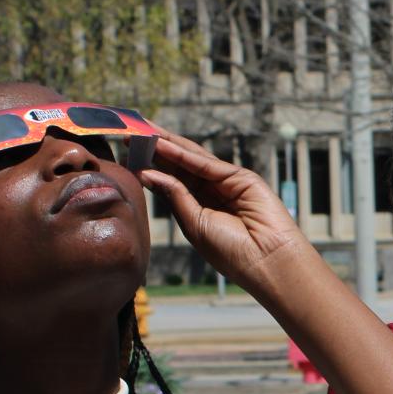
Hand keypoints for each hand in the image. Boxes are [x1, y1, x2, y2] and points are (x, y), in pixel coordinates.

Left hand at [136, 132, 308, 288]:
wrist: (266, 262)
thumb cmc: (231, 252)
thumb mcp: (193, 224)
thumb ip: (175, 196)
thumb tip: (147, 173)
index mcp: (199, 207)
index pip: (171, 180)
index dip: (150, 165)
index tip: (126, 154)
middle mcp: (212, 191)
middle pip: (179, 164)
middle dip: (155, 148)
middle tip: (129, 132)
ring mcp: (227, 182)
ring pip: (191, 158)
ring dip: (166, 144)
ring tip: (141, 131)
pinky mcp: (241, 178)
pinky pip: (207, 164)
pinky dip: (184, 154)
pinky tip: (162, 145)